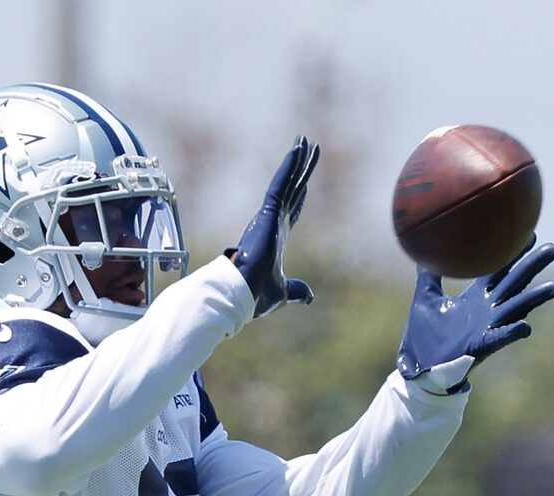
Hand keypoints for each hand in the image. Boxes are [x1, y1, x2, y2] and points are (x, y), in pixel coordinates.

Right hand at [228, 139, 319, 316]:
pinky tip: (298, 149)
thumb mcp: (284, 291)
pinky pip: (281, 183)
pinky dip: (289, 166)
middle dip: (302, 169)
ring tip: (306, 140)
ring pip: (288, 181)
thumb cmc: (257, 295)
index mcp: (276, 239)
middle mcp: (273, 223)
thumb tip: (309, 296)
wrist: (243, 294)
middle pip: (293, 189)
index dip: (300, 196)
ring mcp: (271, 216)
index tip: (305, 183)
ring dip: (298, 160)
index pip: (291, 212)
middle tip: (310, 147)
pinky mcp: (268, 212)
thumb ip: (296, 290)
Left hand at [397, 238, 553, 392]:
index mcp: (476, 297)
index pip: (500, 269)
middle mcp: (487, 310)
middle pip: (515, 283)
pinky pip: (500, 338)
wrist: (419, 367)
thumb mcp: (425, 299)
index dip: (514, 252)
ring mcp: (487, 327)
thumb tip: (424, 251)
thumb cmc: (424, 336)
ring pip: (516, 308)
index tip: (530, 233)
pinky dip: (512, 332)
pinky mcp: (482, 346)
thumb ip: (428, 276)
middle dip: (533, 266)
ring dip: (535, 297)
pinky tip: (526, 327)